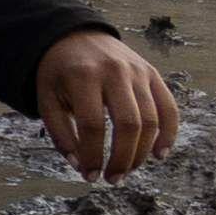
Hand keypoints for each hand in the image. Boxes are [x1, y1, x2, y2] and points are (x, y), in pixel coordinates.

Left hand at [36, 28, 179, 180]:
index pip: (93, 125)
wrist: (75, 35)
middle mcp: (114, 72)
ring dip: (142, 152)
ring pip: (151, 119)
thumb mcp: (46, 98)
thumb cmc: (58, 73)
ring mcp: (138, 72)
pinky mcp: (152, 74)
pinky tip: (160, 155)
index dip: (93, 155)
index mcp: (82, 76)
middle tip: (113, 179)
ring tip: (128, 170)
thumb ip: (60, 132)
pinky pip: (169, 108)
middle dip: (122, 158)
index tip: (89, 175)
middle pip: (128, 124)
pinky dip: (169, 133)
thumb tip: (80, 166)